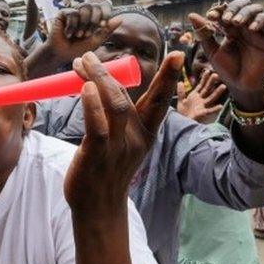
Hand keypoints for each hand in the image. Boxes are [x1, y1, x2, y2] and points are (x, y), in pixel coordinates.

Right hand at [47, 0, 117, 61]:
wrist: (61, 55)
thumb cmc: (78, 49)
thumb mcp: (96, 41)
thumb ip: (107, 30)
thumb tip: (120, 18)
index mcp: (93, 17)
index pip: (102, 6)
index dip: (105, 13)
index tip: (103, 25)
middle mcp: (84, 12)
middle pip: (94, 6)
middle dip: (93, 22)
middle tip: (87, 35)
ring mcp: (73, 11)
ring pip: (84, 9)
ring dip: (82, 25)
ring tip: (78, 36)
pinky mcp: (63, 13)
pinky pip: (72, 13)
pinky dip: (72, 26)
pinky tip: (68, 34)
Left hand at [64, 51, 182, 210]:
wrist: (99, 209)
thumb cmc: (106, 171)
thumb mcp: (121, 143)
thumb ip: (115, 117)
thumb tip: (99, 85)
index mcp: (146, 134)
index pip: (159, 101)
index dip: (168, 78)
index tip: (179, 54)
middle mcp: (136, 139)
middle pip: (129, 97)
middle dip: (111, 71)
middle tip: (91, 55)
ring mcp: (118, 148)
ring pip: (115, 106)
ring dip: (99, 80)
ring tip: (84, 63)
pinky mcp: (98, 155)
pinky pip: (97, 126)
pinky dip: (91, 104)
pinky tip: (85, 88)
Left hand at [176, 70, 225, 123]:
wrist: (182, 123)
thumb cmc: (183, 113)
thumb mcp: (181, 101)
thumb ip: (181, 92)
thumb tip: (180, 82)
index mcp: (195, 96)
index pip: (201, 85)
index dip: (204, 78)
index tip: (208, 71)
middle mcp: (200, 100)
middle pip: (207, 89)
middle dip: (211, 82)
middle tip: (216, 75)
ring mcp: (202, 106)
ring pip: (211, 98)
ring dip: (217, 92)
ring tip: (223, 86)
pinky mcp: (202, 113)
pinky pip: (209, 110)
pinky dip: (215, 108)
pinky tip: (220, 106)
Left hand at [188, 0, 263, 111]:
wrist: (242, 86)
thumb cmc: (227, 70)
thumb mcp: (212, 51)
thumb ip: (204, 34)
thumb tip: (191, 15)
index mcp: (230, 28)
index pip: (226, 11)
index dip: (219, 10)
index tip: (210, 17)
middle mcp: (245, 26)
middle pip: (243, 4)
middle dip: (233, 8)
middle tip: (225, 19)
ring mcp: (258, 30)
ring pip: (256, 9)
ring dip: (245, 12)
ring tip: (236, 23)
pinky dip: (260, 20)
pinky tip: (251, 28)